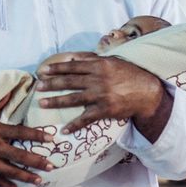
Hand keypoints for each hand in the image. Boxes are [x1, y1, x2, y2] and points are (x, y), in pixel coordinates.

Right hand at [0, 94, 54, 186]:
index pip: (20, 133)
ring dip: (27, 177)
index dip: (37, 135)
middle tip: (52, 165)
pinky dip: (7, 184)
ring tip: (40, 180)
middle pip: (20, 155)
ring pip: (12, 171)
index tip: (51, 138)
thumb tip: (11, 90)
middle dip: (38, 161)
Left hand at [35, 54, 166, 134]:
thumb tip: (73, 57)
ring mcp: (101, 95)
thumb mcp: (112, 62)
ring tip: (42, 103)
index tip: (43, 70)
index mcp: (99, 66)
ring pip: (74, 99)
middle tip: (38, 86)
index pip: (72, 66)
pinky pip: (86, 118)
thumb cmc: (129, 75)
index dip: (56, 68)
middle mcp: (98, 79)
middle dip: (51, 84)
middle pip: (69, 82)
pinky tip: (64, 129)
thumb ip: (92, 59)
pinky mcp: (105, 110)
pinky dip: (74, 125)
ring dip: (56, 102)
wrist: (147, 93)